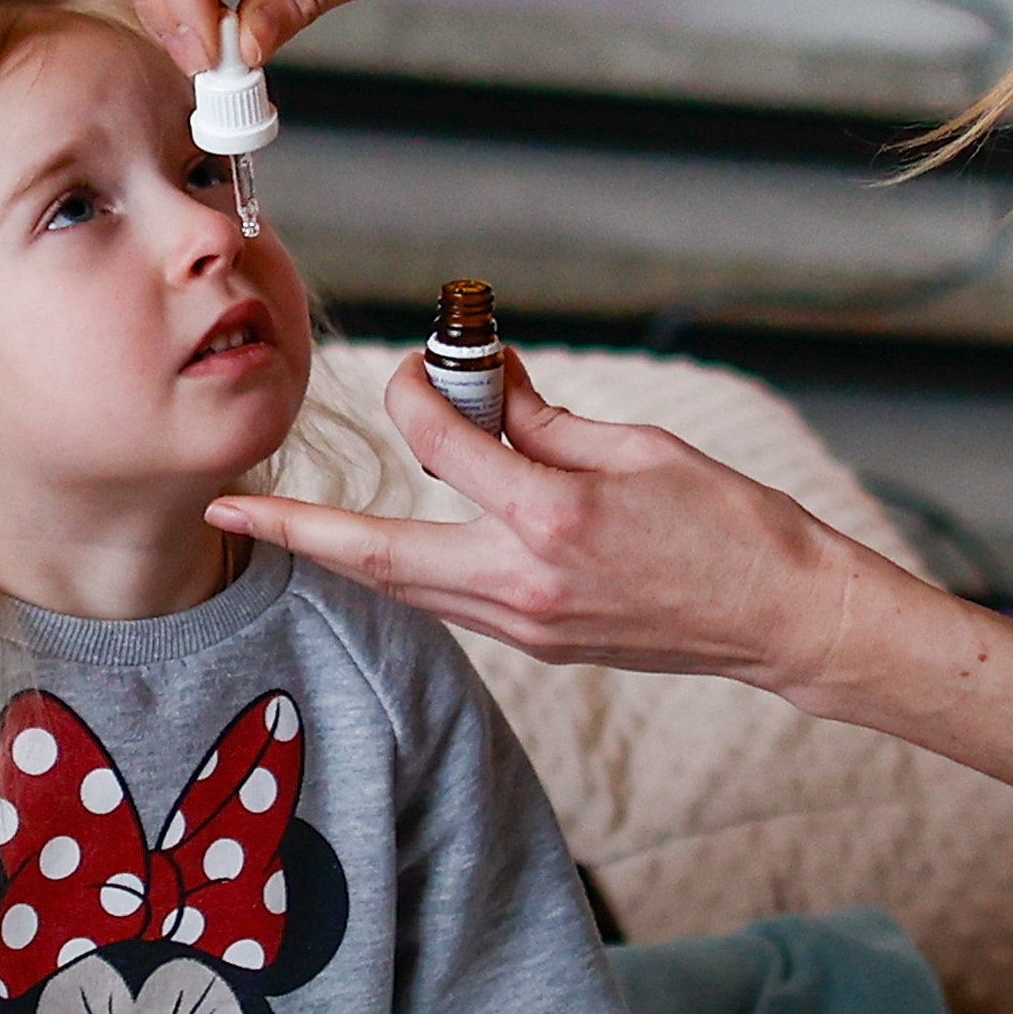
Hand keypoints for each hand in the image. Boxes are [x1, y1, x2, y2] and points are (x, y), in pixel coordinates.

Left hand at [209, 353, 861, 685]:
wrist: (783, 619)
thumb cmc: (732, 524)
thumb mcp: (639, 448)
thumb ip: (546, 422)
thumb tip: (483, 387)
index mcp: (553, 516)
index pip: (443, 445)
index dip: (414, 396)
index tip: (411, 369)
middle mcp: (526, 581)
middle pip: (380, 554)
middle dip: (298, 531)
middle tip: (228, 511)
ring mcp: (529, 624)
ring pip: (407, 587)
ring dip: (344, 556)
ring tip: (281, 531)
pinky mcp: (542, 644)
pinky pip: (451, 604)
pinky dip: (409, 572)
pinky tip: (382, 552)